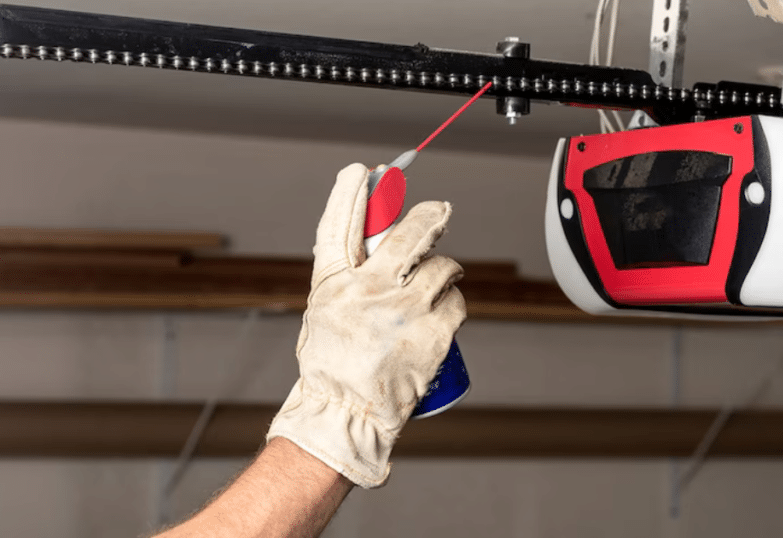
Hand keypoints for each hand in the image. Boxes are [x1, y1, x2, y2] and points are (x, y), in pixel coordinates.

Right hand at [266, 163, 465, 487]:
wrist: (347, 413)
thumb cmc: (333, 365)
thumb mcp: (326, 310)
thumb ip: (347, 277)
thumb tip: (373, 246)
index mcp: (335, 282)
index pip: (341, 224)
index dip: (352, 193)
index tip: (362, 172)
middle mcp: (370, 289)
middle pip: (409, 233)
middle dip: (430, 217)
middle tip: (439, 211)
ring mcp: (405, 309)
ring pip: (442, 267)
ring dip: (444, 269)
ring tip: (438, 282)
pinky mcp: (434, 332)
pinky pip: (456, 301)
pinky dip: (453, 303)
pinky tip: (441, 312)